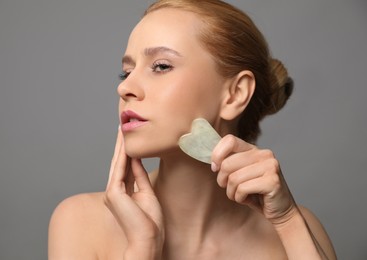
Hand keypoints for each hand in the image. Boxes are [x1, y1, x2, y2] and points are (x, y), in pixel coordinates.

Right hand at [104, 126, 163, 257]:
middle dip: (121, 145)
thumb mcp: (146, 193)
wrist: (148, 239)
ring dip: (120, 146)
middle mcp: (115, 191)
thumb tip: (136, 160)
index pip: (125, 167)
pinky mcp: (114, 193)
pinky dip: (123, 156)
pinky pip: (120, 169)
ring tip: (122, 129)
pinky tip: (125, 143)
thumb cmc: (150, 222)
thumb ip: (139, 176)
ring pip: (118, 163)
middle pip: (119, 163)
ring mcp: (112, 192)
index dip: (127, 152)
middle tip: (122, 127)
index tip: (129, 138)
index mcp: (123, 193)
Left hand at [211, 134, 296, 224]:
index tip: (215, 168)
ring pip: (234, 178)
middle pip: (227, 163)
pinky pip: (243, 189)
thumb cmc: (256, 193)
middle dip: (222, 180)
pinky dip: (240, 198)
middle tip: (230, 188)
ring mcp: (270, 166)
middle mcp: (264, 154)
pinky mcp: (273, 181)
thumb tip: (213, 161)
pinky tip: (248, 199)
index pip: (229, 140)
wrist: (280, 211)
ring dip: (231, 192)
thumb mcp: (240, 174)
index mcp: (254, 149)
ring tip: (240, 195)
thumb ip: (229, 163)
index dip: (217, 155)